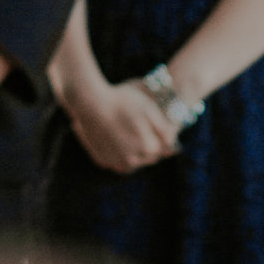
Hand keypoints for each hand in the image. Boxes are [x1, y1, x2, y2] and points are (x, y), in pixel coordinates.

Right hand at [61, 72, 182, 173]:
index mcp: (148, 148)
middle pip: (147, 157)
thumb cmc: (122, 101)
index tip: (152, 124)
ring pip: (132, 161)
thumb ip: (164, 129)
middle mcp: (132, 161)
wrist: (89, 102)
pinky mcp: (102, 161)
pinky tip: (113, 136)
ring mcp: (115, 162)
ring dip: (133, 151)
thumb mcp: (149, 109)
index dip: (159, 136)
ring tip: (125, 131)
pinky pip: (115, 160)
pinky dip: (117, 152)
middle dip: (146, 145)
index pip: (162, 149)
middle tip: (137, 126)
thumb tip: (173, 146)